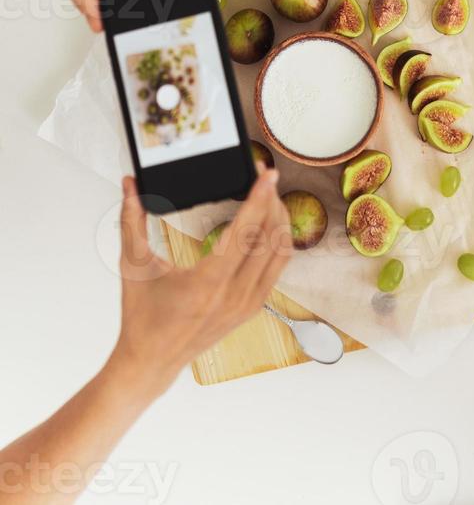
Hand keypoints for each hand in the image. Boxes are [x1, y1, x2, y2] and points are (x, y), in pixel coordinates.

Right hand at [111, 169, 292, 394]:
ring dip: (279, 221)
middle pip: (269, 238)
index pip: (244, 231)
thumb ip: (131, 219)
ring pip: (280, 253)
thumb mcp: (133, 264)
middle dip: (272, 202)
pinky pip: (276, 270)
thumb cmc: (141, 316)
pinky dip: (278, 243)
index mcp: (207, 282)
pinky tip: (270, 226)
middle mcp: (234, 294)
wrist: (150, 362)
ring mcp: (247, 304)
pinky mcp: (251, 308)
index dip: (259, 198)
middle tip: (265, 178)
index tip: (268, 174)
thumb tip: (129, 183)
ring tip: (270, 197)